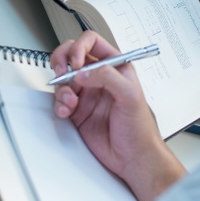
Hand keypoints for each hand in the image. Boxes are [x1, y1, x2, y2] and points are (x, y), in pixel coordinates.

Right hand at [51, 31, 184, 200]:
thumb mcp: (130, 95)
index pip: (91, 43)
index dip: (79, 47)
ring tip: (70, 101)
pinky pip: (60, 100)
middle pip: (71, 55)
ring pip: (62, 78)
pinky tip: (67, 111)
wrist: (132, 157)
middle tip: (62, 72)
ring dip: (61, 87)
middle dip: (62, 60)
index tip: (76, 63)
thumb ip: (108, 77)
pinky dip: (59, 104)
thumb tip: (83, 71)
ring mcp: (86, 93)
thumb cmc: (140, 128)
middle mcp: (98, 77)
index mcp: (114, 66)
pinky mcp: (76, 111)